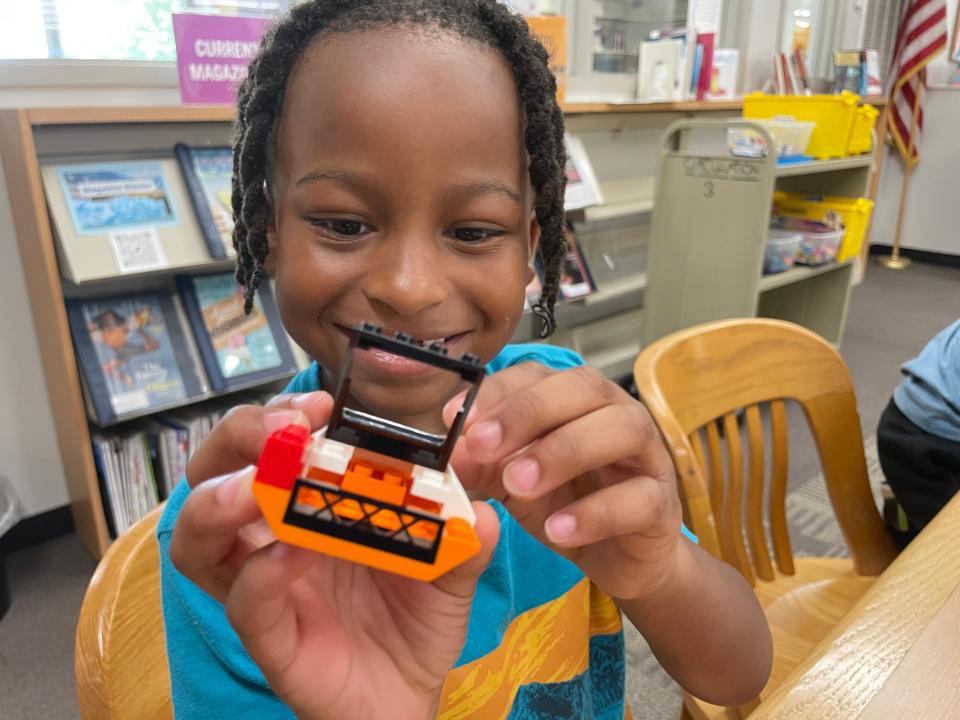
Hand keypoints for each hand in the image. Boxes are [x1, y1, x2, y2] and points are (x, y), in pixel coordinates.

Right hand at [170, 391, 499, 719]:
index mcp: (308, 509)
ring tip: (256, 487)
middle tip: (281, 429)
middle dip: (236, 439)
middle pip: (213, 475)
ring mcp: (264, 591)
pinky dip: (259, 577)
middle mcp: (272, 541)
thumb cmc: (415, 620)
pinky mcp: (272, 642)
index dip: (280, 416)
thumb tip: (482, 511)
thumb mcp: (452, 572)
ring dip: (219, 502)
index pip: (268, 447)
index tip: (320, 404)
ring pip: (197, 541)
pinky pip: (244, 606)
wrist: (409, 697)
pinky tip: (287, 557)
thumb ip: (466, 541)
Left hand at [443, 363, 682, 601]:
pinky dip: (596, 512)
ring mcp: (646, 455)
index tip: (453, 419)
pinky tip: (558, 530)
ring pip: (620, 430)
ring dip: (565, 451)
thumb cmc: (567, 501)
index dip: (497, 392)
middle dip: (527, 412)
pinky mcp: (662, 504)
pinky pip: (639, 497)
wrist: (620, 556)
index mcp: (574, 399)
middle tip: (483, 445)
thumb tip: (449, 453)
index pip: (538, 375)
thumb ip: (482, 463)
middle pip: (582, 388)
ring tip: (517, 485)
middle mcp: (614, 413)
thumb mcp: (512, 480)